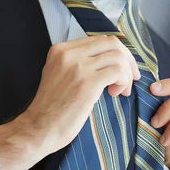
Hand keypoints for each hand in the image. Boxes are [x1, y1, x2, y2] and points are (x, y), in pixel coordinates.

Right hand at [23, 35, 139, 152]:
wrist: (39, 128)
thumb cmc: (51, 108)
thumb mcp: (59, 75)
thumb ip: (77, 63)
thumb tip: (106, 61)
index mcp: (60, 49)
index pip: (99, 40)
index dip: (115, 54)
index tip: (120, 70)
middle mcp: (69, 53)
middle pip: (112, 43)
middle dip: (127, 60)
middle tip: (130, 78)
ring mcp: (78, 67)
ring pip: (117, 57)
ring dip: (126, 74)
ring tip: (120, 90)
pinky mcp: (88, 82)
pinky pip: (118, 71)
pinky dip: (123, 81)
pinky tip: (115, 93)